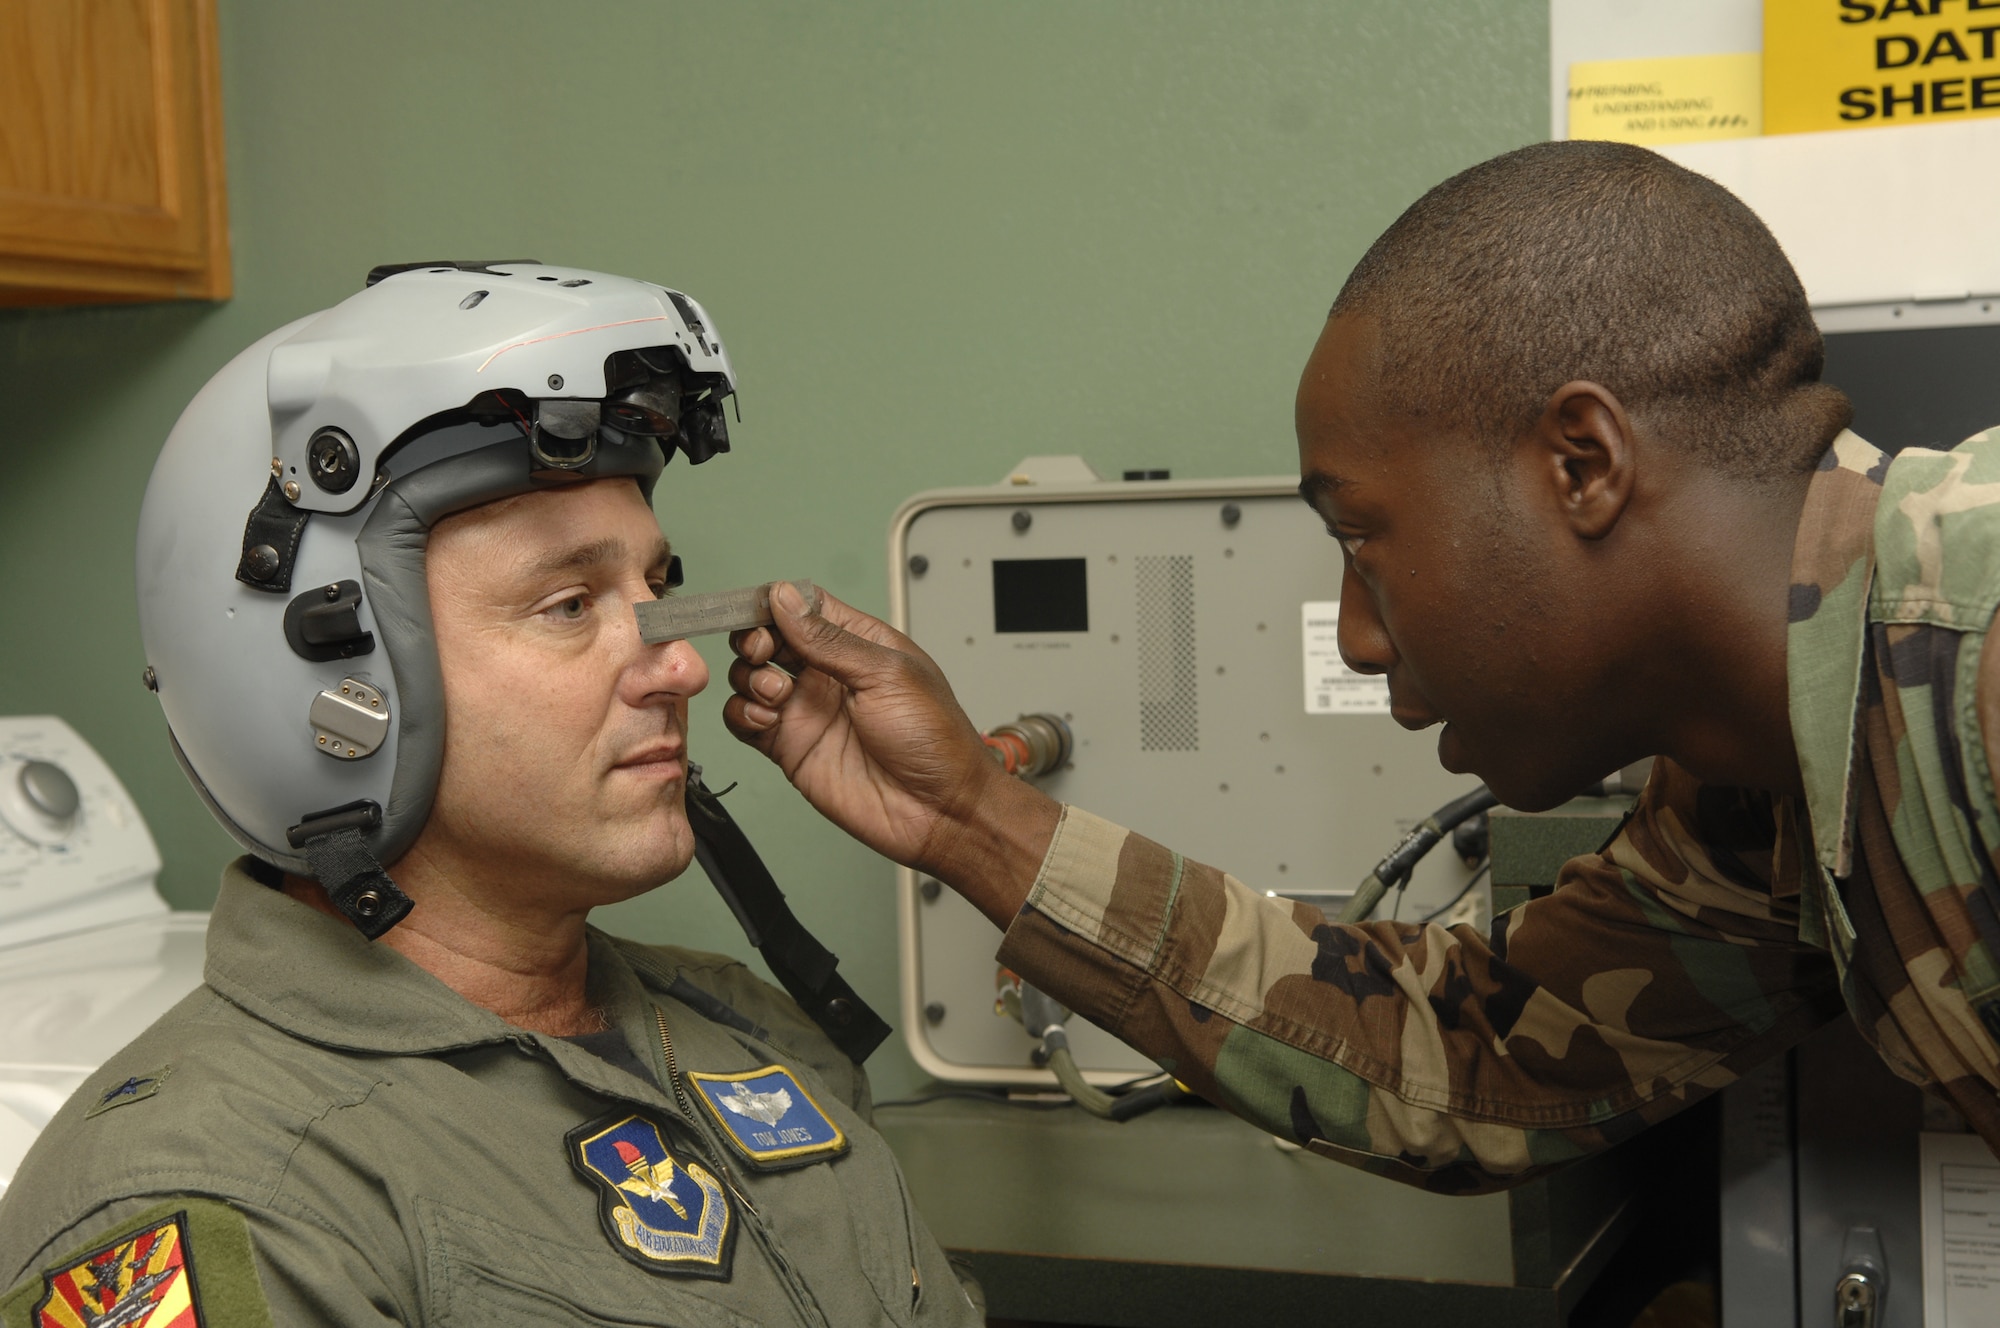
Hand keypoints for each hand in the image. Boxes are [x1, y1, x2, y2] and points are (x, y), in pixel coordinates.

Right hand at [722, 585, 1059, 921]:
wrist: (939, 810)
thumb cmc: (935, 741)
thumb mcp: (887, 674)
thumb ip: (829, 638)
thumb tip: (786, 599)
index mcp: (859, 644)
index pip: (805, 607)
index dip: (777, 603)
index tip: (762, 608)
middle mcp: (829, 674)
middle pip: (770, 638)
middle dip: (756, 638)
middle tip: (763, 651)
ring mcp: (808, 710)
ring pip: (751, 677)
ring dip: (749, 677)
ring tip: (776, 693)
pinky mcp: (791, 747)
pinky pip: (747, 722)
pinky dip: (742, 714)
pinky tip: (766, 718)